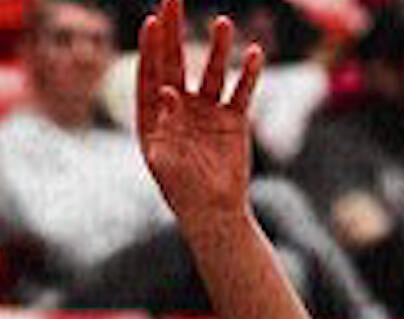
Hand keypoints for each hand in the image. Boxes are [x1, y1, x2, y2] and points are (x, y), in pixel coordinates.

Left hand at [136, 0, 261, 225]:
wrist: (212, 211)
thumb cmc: (180, 191)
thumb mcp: (163, 161)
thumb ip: (163, 126)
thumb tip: (166, 91)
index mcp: (154, 117)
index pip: (149, 75)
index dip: (149, 49)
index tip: (151, 22)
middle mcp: (178, 108)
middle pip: (174, 62)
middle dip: (173, 31)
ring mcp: (206, 110)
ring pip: (211, 71)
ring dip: (216, 48)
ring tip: (222, 22)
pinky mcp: (233, 119)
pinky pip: (241, 90)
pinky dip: (249, 73)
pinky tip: (254, 53)